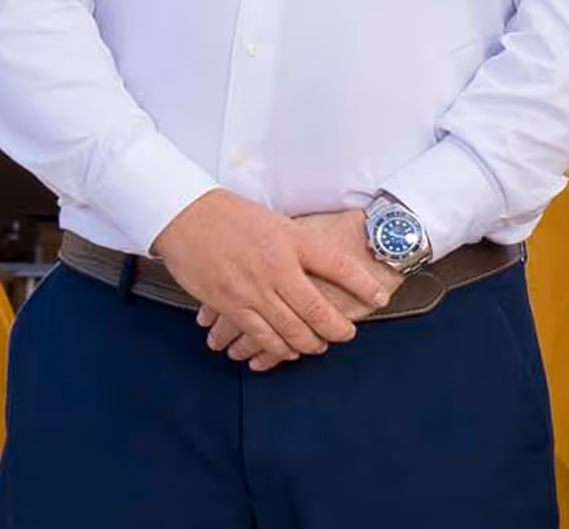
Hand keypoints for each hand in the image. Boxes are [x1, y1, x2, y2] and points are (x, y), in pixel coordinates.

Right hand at [147, 193, 393, 366]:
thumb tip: (328, 262)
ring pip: (290, 328)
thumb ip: (302, 245)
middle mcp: (278, 267)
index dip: (364, 286)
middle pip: (317, 308)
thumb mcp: (280, 222)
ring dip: (309, 343)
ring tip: (319, 346)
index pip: (341, 267)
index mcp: (295, 241)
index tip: (380, 297)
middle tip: (346, 335)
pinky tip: (287, 351)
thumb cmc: (235, 216)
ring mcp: (253, 289)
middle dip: (336, 328)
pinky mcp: (230, 304)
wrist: (188, 216)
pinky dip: (277, 348)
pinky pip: (259, 334)